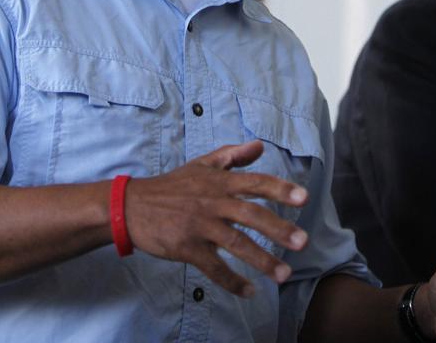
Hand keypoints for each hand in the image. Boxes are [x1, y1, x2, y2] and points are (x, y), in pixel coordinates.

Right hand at [124, 140, 308, 297]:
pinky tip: (249, 291)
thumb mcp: (201, 164)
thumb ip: (232, 155)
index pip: (255, 183)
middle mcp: (212, 202)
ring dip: (262, 260)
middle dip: (278, 229)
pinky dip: (231, 281)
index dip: (280, 190)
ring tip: (284, 274)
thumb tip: (260, 145)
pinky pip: (213, 267)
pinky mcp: (186, 247)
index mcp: (219, 182)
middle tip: (302, 242)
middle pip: (251, 215)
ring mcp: (199, 225)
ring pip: (236, 244)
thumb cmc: (171, 186)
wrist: (131, 206)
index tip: (303, 198)